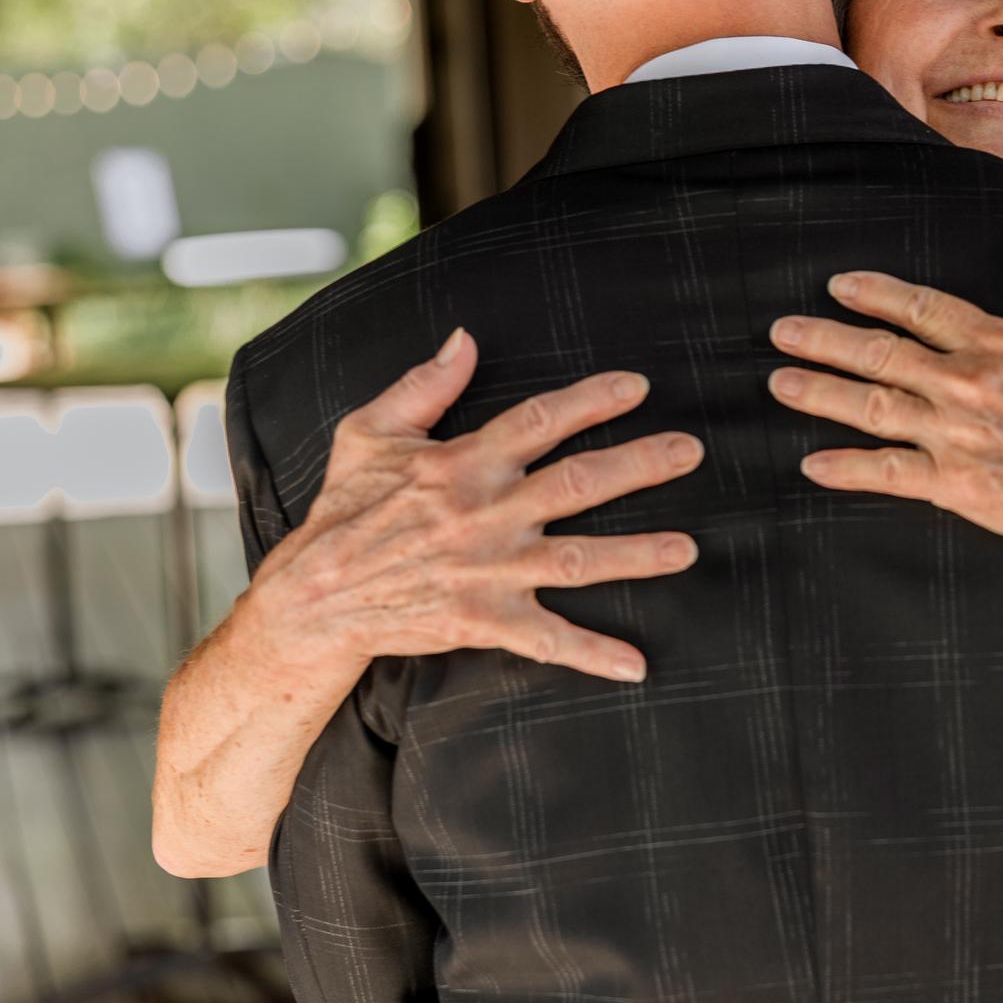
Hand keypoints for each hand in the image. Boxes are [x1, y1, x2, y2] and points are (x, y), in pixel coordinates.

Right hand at [243, 328, 702, 683]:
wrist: (310, 600)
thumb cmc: (342, 511)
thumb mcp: (369, 433)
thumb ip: (423, 385)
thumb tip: (465, 337)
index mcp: (460, 463)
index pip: (537, 420)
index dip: (590, 400)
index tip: (640, 387)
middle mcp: (483, 514)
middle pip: (576, 483)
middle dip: (639, 465)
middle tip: (692, 452)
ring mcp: (486, 570)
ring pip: (576, 559)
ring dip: (636, 555)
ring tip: (688, 548)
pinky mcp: (481, 620)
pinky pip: (546, 639)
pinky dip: (592, 654)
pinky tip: (637, 665)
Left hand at [766, 205, 1002, 553]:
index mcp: (998, 342)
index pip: (921, 308)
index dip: (874, 293)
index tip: (837, 285)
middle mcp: (967, 384)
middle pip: (878, 355)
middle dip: (823, 340)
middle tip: (780, 332)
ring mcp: (958, 436)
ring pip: (871, 408)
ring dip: (820, 393)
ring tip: (779, 383)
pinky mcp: (960, 486)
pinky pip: (890, 474)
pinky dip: (848, 469)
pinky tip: (813, 464)